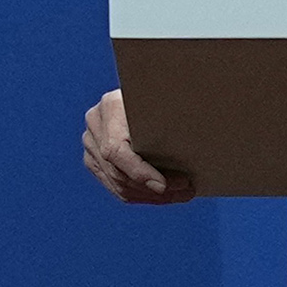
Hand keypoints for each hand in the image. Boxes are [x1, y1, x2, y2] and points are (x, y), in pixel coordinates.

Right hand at [82, 89, 194, 204]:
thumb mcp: (165, 96)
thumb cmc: (162, 92)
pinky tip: (165, 195)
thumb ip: (170, 115)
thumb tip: (195, 132)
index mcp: (110, 106)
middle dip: (154, 188)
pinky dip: (142, 194)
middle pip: (119, 172)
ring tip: (181, 194)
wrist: (142, 90)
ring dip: (151, 195)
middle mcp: (95, 124)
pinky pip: (116, 185)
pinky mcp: (94, 159)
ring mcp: (91, 143)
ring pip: (118, 183)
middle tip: (186, 190)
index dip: (139, 172)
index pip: (116, 151)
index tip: (163, 185)